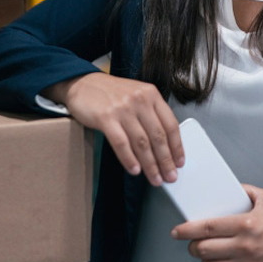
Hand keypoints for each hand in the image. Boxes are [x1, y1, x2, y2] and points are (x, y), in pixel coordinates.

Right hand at [43, 73, 182, 185]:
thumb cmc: (110, 93)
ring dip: (150, 164)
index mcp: (151, 94)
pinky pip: (121, 143)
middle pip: (158, 136)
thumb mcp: (137, 96)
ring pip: (141, 142)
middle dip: (166, 160)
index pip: (171, 124)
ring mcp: (123, 108)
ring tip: (154, 177)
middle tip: (169, 176)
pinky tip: (134, 169)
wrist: (82, 84)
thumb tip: (164, 146)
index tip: (179, 162)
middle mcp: (140, 100)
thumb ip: (151, 114)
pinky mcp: (105, 117)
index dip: (177, 147)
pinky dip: (129, 159)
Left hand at [171, 184, 262, 261]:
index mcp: (245, 225)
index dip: (187, 230)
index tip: (178, 231)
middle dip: (194, 247)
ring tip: (212, 254)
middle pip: (204, 250)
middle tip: (194, 243)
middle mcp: (244, 247)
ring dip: (207, 261)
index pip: (207, 228)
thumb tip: (228, 189)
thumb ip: (245, 191)